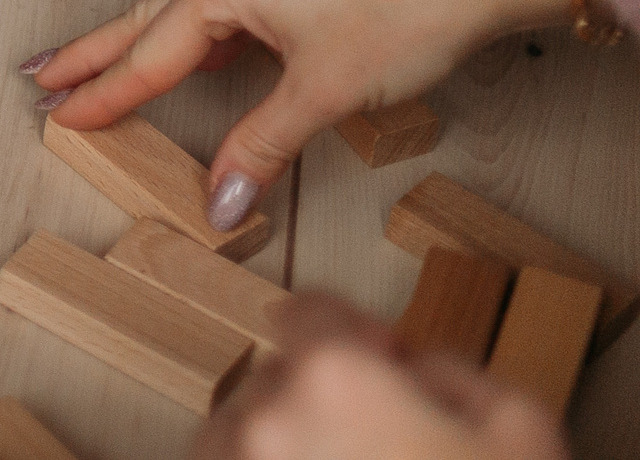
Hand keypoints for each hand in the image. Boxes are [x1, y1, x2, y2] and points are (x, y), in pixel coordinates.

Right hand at [29, 0, 574, 231]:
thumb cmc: (409, 7)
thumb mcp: (324, 91)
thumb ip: (262, 146)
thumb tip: (220, 201)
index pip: (149, 56)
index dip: (104, 94)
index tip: (59, 115)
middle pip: (147, 15)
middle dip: (94, 50)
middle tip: (42, 73)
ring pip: (188, 0)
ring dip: (147, 34)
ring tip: (109, 62)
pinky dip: (203, 22)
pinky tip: (210, 41)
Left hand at [194, 294, 566, 459]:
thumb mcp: (521, 434)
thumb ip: (453, 375)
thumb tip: (408, 366)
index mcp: (337, 380)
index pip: (312, 314)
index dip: (350, 332)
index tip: (375, 360)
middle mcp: (267, 422)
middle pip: (278, 379)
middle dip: (324, 402)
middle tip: (385, 449)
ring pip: (239, 434)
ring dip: (281, 448)